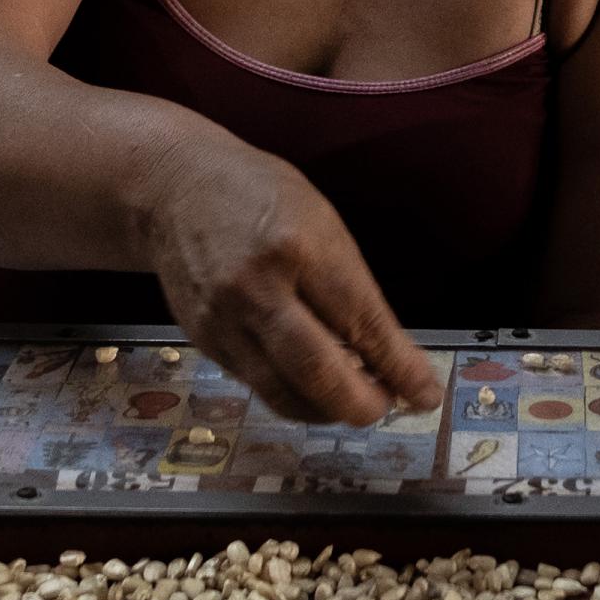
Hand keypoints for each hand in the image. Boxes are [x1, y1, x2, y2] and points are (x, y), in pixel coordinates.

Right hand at [137, 139, 443, 425]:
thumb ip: (351, 285)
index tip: (425, 392)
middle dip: (361, 403)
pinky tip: (315, 390)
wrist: (173, 190)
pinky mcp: (204, 341)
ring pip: (283, 392)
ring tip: (355, 401)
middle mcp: (256, 288)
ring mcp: (223, 319)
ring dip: (327, 409)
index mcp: (297, 247)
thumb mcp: (320, 221)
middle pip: (316, 370)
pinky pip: (257, 385)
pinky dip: (293, 396)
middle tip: (386, 407)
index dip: (398, 365)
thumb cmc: (259, 196)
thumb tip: (390, 350)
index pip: (359, 320)